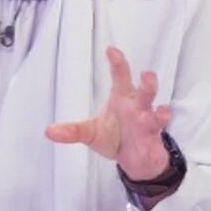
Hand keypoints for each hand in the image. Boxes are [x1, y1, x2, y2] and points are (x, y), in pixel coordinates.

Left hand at [45, 46, 172, 180]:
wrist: (135, 160)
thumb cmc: (115, 137)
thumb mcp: (90, 133)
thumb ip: (72, 130)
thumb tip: (48, 131)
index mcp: (122, 98)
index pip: (120, 77)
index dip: (117, 63)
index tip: (111, 50)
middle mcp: (137, 106)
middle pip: (144, 91)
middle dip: (147, 82)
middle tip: (146, 73)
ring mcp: (147, 121)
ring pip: (155, 111)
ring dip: (160, 109)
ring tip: (162, 108)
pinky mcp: (153, 138)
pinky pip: (158, 131)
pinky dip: (160, 127)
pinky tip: (162, 118)